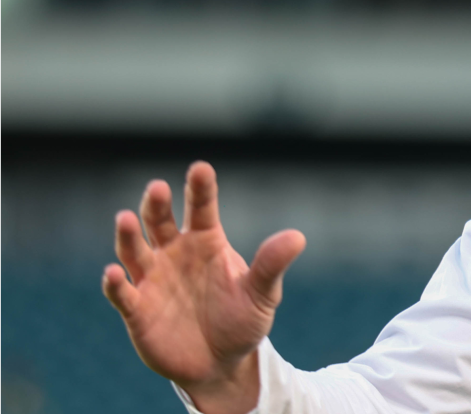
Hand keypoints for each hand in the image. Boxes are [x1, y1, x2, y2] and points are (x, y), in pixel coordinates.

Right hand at [103, 162, 305, 413]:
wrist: (221, 363)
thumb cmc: (242, 321)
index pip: (202, 208)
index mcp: (207, 242)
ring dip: (129, 235)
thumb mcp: (262, 295)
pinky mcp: (137, 309)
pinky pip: (122, 292)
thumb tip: (298, 237)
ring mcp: (153, 279)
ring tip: (126, 219)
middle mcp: (175, 253)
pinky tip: (112, 273)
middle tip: (158, 188)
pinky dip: (114, 283)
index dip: (200, 188)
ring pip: (134, 250)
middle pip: (160, 221)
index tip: (201, 168)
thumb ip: (271, 266)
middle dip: (157, 205)